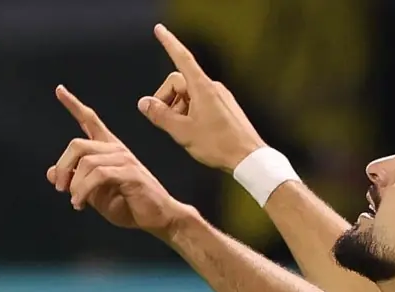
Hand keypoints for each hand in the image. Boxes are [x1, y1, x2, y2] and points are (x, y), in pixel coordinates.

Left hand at [47, 85, 189, 237]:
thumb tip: (50, 173)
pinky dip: (84, 190)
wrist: (160, 219)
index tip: (59, 90)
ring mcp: (126, 160)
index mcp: (110, 151)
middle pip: (77, 144)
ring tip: (75, 201)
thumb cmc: (131, 207)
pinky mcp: (131, 173)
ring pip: (86, 162)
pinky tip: (81, 203)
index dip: (74, 105)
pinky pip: (99, 175)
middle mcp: (117, 150)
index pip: (90, 121)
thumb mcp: (95, 195)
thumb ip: (75, 182)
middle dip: (63, 166)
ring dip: (75, 185)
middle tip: (60, 188)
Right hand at [139, 24, 266, 171]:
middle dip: (167, 98)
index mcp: (202, 88)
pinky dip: (191, 113)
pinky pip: (202, 104)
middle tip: (164, 120)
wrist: (249, 159)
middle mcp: (213, 88)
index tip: (160, 30)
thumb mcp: (183, 132)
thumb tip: (145, 103)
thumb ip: (160, 115)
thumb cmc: (220, 145)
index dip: (169, 43)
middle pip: (179, 83)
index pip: (181, 58)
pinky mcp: (226, 108)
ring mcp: (221, 98)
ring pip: (190, 95)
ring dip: (179, 109)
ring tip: (183, 131)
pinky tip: (195, 132)